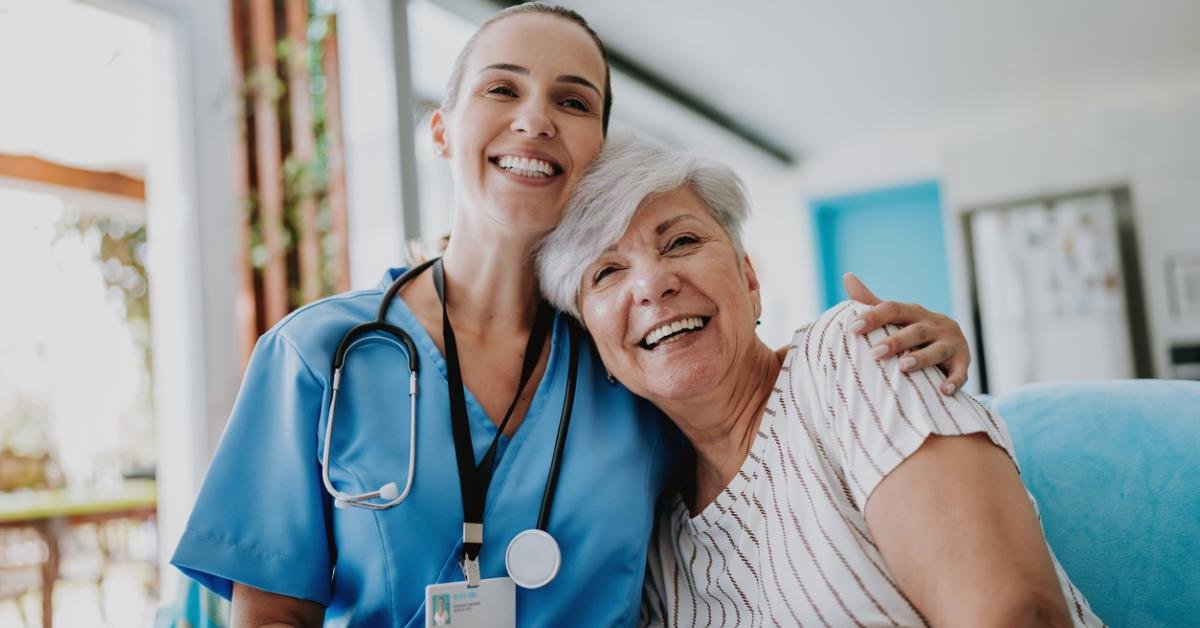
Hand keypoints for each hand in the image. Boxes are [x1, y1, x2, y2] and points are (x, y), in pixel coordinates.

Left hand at [843, 272, 968, 394]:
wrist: (952, 345)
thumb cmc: (914, 331)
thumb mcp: (896, 316)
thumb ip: (872, 301)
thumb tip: (848, 277)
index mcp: (915, 312)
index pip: (893, 309)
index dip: (874, 317)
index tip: (853, 328)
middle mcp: (934, 324)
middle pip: (916, 330)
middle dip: (896, 341)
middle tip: (875, 353)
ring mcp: (951, 343)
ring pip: (937, 350)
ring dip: (921, 358)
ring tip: (903, 367)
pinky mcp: (963, 362)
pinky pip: (960, 372)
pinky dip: (954, 380)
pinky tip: (944, 390)